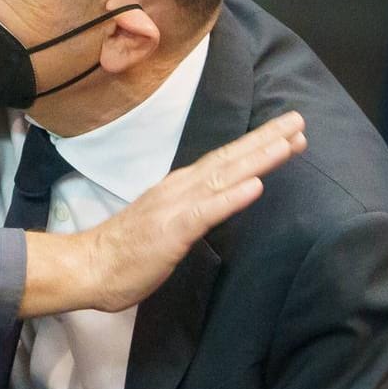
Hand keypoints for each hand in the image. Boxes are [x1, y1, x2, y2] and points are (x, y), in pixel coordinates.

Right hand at [23, 112, 307, 316]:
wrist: (88, 266)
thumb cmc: (125, 252)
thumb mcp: (165, 223)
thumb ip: (190, 210)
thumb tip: (216, 202)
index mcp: (179, 188)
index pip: (223, 162)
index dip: (256, 146)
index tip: (288, 134)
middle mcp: (180, 189)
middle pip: (229, 159)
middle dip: (266, 139)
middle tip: (299, 121)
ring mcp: (176, 207)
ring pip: (224, 177)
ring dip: (257, 158)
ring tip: (288, 142)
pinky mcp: (172, 230)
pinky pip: (207, 211)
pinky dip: (232, 196)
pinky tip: (255, 185)